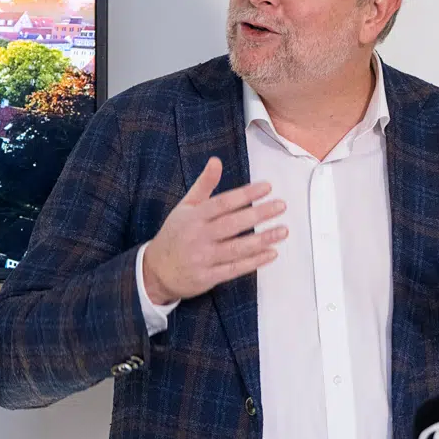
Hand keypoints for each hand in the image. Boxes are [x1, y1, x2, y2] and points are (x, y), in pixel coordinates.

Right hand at [141, 156, 287, 306]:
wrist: (156, 271)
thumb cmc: (175, 235)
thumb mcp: (185, 206)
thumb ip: (204, 185)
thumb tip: (216, 161)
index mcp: (194, 216)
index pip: (223, 202)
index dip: (246, 194)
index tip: (267, 187)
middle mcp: (198, 236)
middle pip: (233, 224)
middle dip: (259, 214)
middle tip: (280, 206)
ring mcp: (203, 258)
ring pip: (237, 248)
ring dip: (262, 239)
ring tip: (282, 230)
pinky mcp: (208, 277)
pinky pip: (235, 269)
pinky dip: (254, 262)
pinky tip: (271, 254)